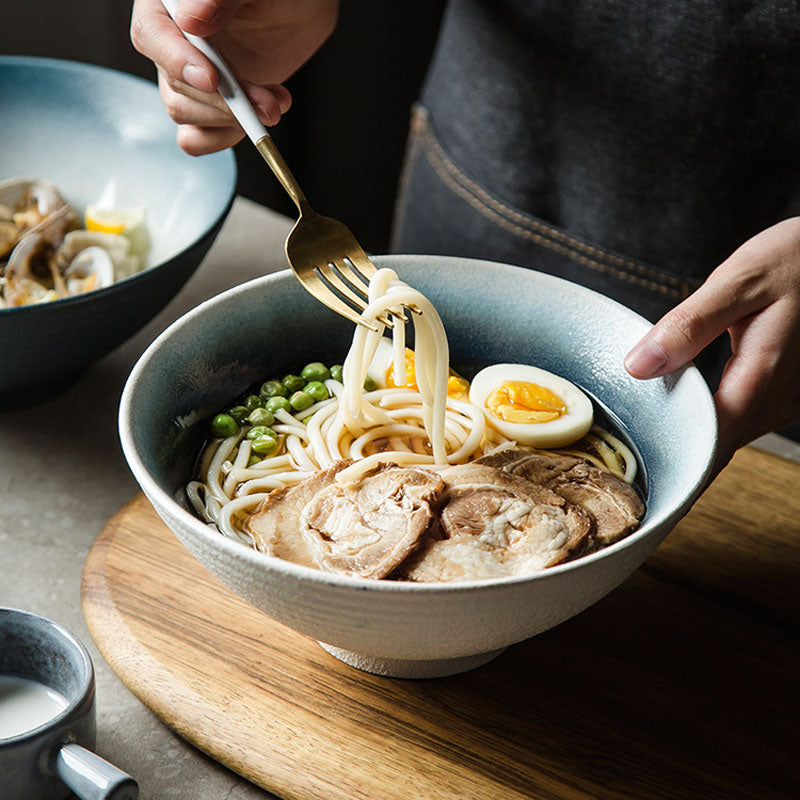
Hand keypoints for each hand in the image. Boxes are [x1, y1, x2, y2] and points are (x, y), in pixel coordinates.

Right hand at [130, 0, 338, 153]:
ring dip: (234, 119)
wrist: (299, 10)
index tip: (212, 78)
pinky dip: (223, 138)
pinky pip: (196, 137)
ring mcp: (189, 76)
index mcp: (168, 4)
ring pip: (186, 113)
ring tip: (275, 101)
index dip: (177, 61)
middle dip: (224, 101)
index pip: (152, 35)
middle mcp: (172, 42)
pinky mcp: (209, 104)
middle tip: (266, 103)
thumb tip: (190, 20)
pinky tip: (255, 122)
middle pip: (175, 85)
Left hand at [625, 217, 799, 473]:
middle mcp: (780, 396)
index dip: (681, 465)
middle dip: (683, 458)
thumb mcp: (738, 281)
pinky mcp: (782, 390)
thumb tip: (638, 366)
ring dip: (697, 443)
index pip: (715, 440)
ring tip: (654, 446)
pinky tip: (687, 418)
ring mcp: (785, 397)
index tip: (651, 481)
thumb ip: (689, 326)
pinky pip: (743, 419)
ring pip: (734, 436)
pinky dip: (713, 423)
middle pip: (722, 445)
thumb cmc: (793, 260)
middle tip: (638, 469)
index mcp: (764, 374)